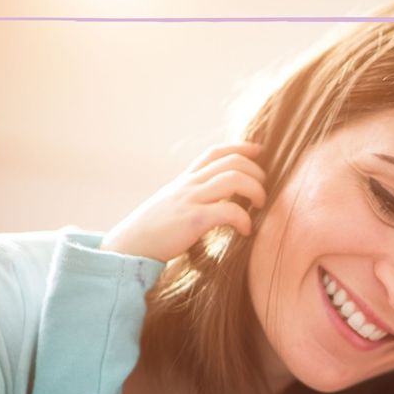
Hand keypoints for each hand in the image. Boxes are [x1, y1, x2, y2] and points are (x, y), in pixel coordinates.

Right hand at [102, 141, 267, 261]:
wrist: (130, 245)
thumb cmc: (155, 230)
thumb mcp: (173, 203)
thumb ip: (192, 196)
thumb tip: (217, 199)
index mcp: (185, 179)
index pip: (215, 152)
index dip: (240, 148)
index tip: (259, 153)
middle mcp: (189, 184)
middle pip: (232, 162)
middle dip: (256, 172)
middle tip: (263, 192)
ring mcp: (190, 200)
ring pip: (233, 179)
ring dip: (255, 190)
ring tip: (259, 206)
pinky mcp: (193, 220)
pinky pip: (228, 210)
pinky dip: (244, 219)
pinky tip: (246, 230)